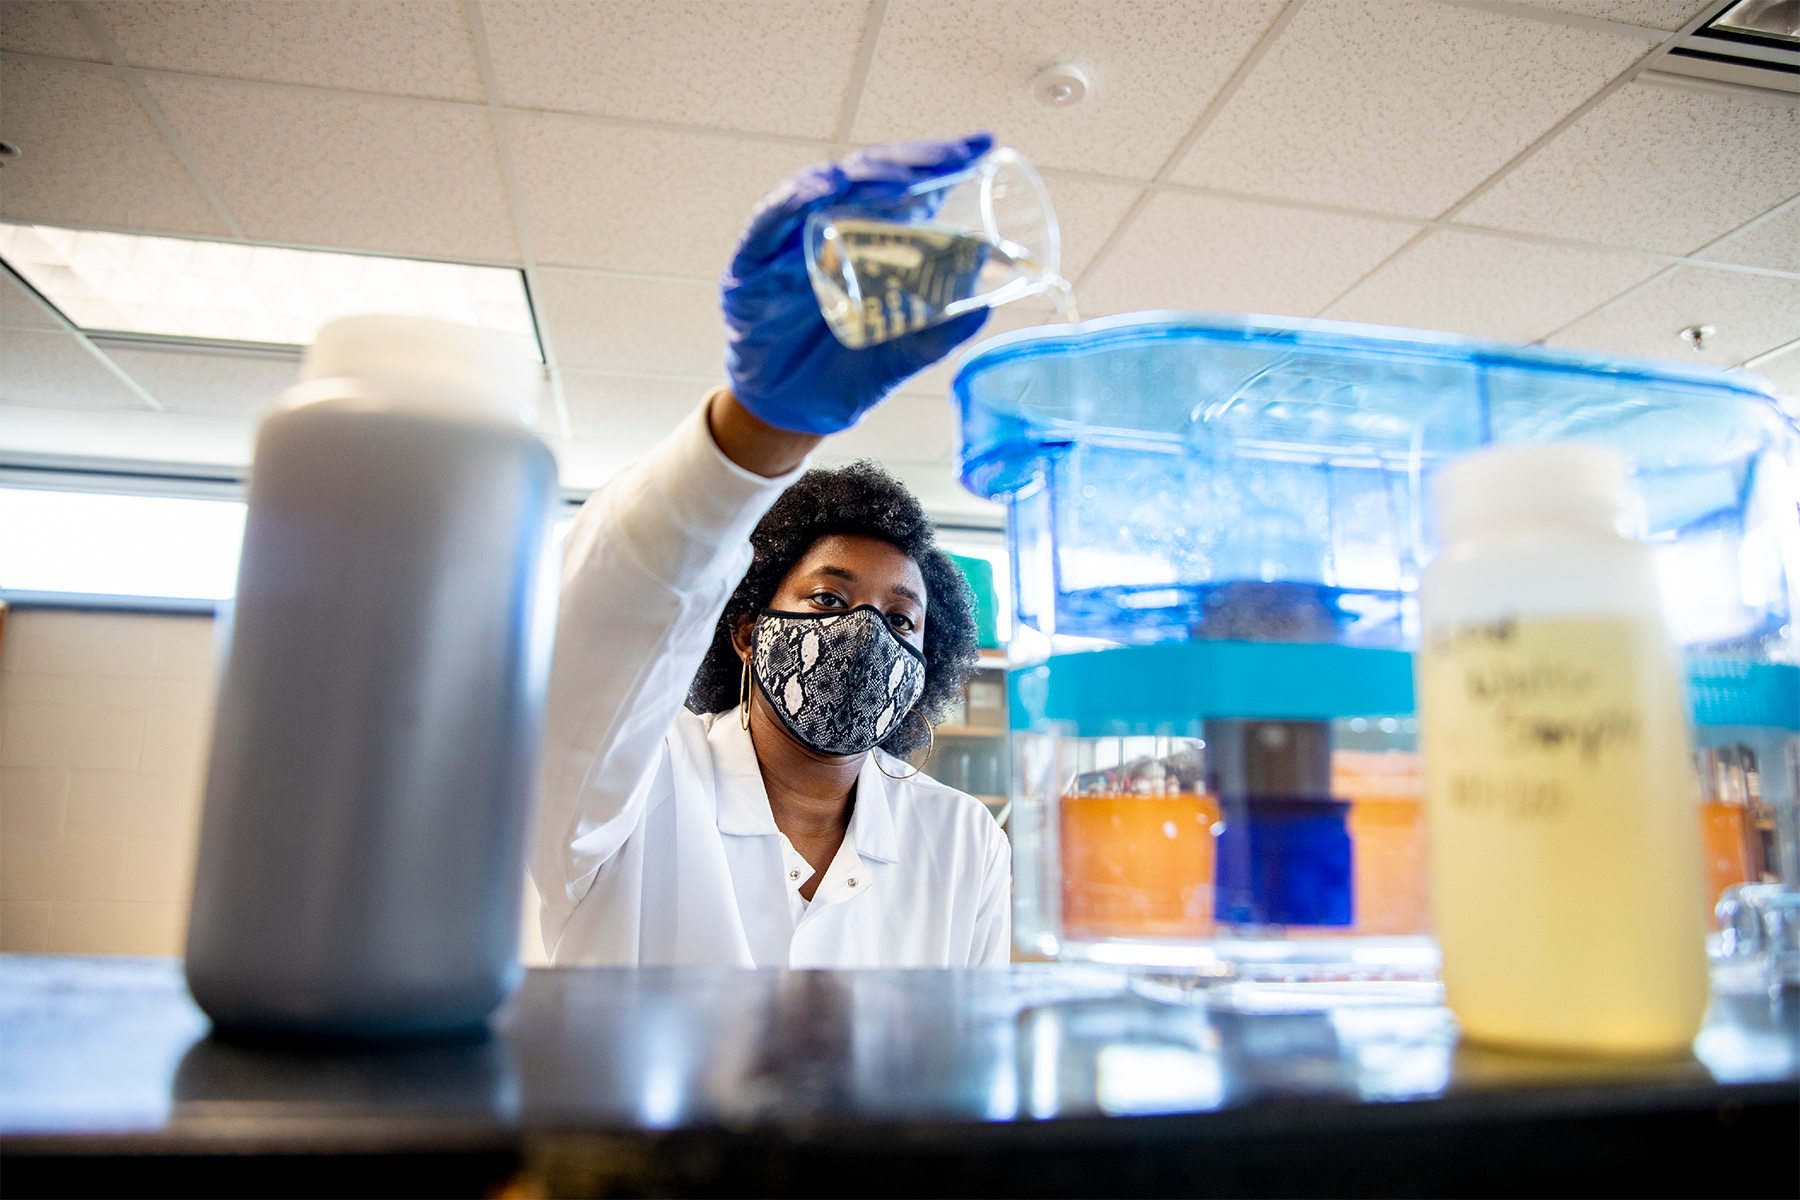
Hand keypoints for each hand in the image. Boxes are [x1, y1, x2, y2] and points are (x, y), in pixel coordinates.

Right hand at [721, 134, 993, 435]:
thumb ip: (937, 336)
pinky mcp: (753, 264)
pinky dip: (793, 200)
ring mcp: (792, 243)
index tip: (980, 145)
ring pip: (823, 188)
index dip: (940, 164)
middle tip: (950, 156)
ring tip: (899, 173)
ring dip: (862, 175)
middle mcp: (833, 231)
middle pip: (871, 180)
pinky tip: (823, 187)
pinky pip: (769, 222)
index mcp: (871, 244)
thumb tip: (986, 308)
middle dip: (912, 163)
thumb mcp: (900, 357)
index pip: (906, 191)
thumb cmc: (846, 376)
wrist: (791, 415)